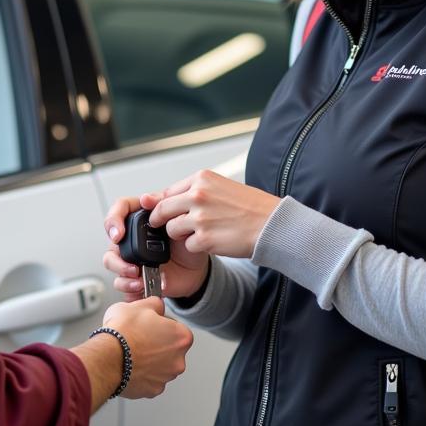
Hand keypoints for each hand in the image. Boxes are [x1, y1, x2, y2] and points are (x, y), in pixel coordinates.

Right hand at [103, 195, 209, 300]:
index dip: (113, 220)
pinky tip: (143, 288)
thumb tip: (146, 198)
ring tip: (139, 280)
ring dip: (122, 274)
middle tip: (131, 266)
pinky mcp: (134, 275)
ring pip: (112, 263)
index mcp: (140, 217)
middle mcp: (131, 236)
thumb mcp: (180, 219)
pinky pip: (121, 283)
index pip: (118, 210)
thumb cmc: (187, 239)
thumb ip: (163, 207)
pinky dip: (130, 289)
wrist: (196, 267)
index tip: (118, 234)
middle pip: (110, 242)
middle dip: (116, 258)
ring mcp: (130, 256)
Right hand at [103, 298, 192, 398]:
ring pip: (159, 365)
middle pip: (169, 348)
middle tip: (138, 337)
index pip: (175, 327)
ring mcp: (165, 377)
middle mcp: (178, 360)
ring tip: (131, 351)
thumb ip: (155, 304)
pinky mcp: (152, 390)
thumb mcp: (140, 304)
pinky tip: (129, 365)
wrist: (106, 357)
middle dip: (156, 344)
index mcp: (181, 337)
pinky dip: (140, 374)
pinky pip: (148, 379)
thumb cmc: (123, 332)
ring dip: (149, 360)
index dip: (160, 324)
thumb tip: (157, 305)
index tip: (149, 324)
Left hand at [148, 170, 280, 259]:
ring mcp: (200, 217)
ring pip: (172, 229)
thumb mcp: (220, 188)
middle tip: (166, 228)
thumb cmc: (251, 207)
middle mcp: (198, 195)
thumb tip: (152, 198)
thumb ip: (190, 192)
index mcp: (202, 179)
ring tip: (201, 232)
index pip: (167, 192)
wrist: (273, 224)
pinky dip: (197, 246)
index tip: (159, 213)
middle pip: (162, 210)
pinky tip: (212, 241)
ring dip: (182, 235)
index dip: (161, 205)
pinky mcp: (205, 238)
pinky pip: (187, 245)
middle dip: (161, 221)